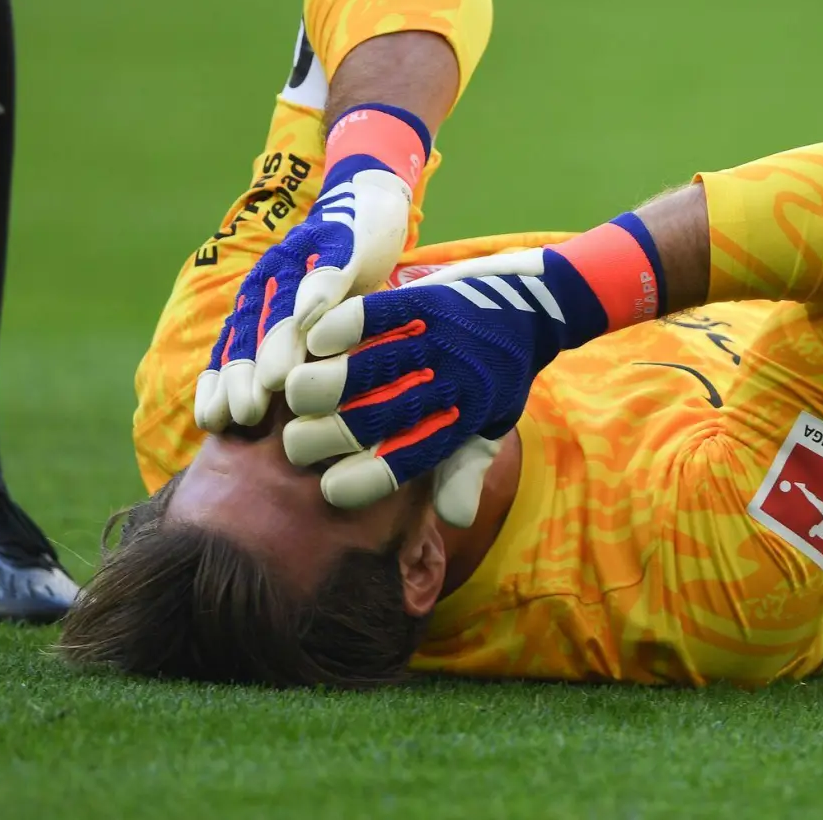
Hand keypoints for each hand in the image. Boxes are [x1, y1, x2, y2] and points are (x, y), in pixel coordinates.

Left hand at [195, 105, 429, 431]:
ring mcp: (303, 259)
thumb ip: (294, 360)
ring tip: (277, 380)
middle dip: (245, 373)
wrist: (366, 203)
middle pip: (253, 332)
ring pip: (285, 304)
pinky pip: (326, 269)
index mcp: (260, 302)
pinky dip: (319, 292)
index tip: (217, 422)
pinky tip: (315, 320)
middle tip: (245, 413)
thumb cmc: (340, 277)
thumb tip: (272, 423)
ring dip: (278, 341)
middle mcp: (272, 280)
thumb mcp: (313, 322)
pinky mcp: (339, 241)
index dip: (224, 383)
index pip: (235, 347)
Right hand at [280, 249, 578, 515]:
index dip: (368, 481)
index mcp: (464, 420)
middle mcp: (451, 383)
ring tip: (291, 396)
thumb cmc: (496, 376)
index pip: (411, 459)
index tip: (331, 492)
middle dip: (328, 437)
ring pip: (371, 369)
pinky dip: (343, 326)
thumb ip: (465, 467)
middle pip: (379, 418)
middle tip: (294, 447)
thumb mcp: (491, 425)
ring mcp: (438, 341)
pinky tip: (313, 340)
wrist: (531, 307)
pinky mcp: (427, 302)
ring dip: (324, 384)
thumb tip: (456, 520)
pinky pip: (379, 315)